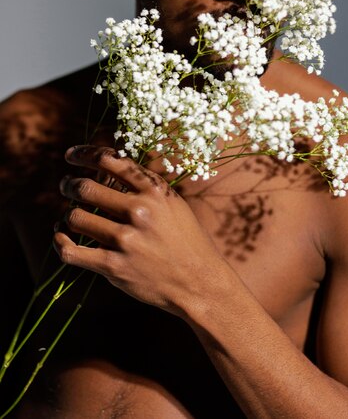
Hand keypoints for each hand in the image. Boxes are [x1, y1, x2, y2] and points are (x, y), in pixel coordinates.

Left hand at [53, 145, 224, 317]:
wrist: (199, 282)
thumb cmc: (187, 240)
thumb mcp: (173, 203)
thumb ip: (145, 186)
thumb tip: (112, 166)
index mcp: (154, 191)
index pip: (109, 161)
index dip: (84, 154)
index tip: (71, 156)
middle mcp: (139, 211)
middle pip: (85, 188)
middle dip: (70, 185)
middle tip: (67, 186)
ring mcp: (125, 239)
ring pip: (75, 217)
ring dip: (68, 214)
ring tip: (70, 214)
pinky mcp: (113, 266)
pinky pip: (70, 251)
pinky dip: (60, 241)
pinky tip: (61, 236)